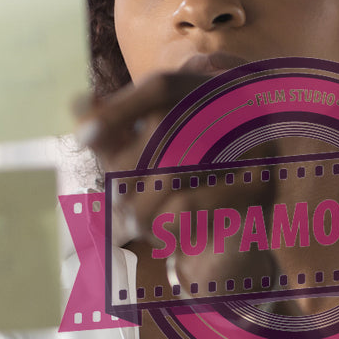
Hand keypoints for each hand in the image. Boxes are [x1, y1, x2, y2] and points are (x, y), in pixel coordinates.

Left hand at [75, 54, 278, 295]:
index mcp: (217, 94)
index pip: (164, 87)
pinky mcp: (261, 191)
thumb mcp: (143, 164)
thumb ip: (114, 135)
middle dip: (125, 171)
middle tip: (113, 203)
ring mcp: (259, 149)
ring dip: (142, 207)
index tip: (82, 138)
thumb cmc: (185, 198)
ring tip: (138, 226)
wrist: (234, 251)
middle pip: (164, 128)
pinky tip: (168, 239)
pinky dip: (166, 226)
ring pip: (173, 171)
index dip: (120, 108)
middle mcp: (245, 112)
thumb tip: (78, 103)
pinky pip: (191, 206)